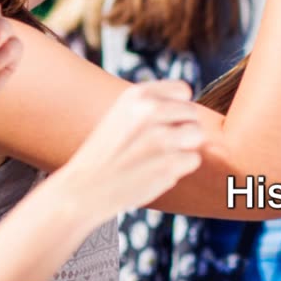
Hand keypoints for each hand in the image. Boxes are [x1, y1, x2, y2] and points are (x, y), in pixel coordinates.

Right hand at [53, 81, 202, 215]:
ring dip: (182, 148)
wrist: (82, 190)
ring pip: (197, 135)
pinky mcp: (171, 162)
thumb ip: (154, 105)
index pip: (183, 90)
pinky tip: (153, 172)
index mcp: (138, 94)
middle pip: (192, 113)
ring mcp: (162, 137)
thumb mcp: (123, 115)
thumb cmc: (107, 153)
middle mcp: (151, 110)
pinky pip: (193, 160)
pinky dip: (178, 169)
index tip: (161, 122)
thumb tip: (190, 105)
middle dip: (180, 129)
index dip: (177, 108)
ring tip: (154, 157)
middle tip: (153, 145)